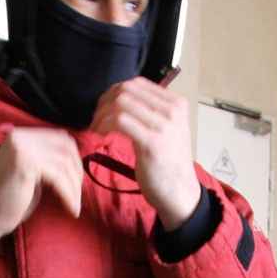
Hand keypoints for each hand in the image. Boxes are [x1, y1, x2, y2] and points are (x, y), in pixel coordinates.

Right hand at [0, 128, 82, 250]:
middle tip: (77, 194)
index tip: (76, 182)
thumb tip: (74, 163)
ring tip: (74, 206)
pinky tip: (71, 209)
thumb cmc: (6, 201)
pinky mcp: (26, 164)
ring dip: (74, 188)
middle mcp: (21, 137)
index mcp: (20, 136)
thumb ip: (46, 162)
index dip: (74, 160)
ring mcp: (22, 148)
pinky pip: (58, 178)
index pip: (61, 138)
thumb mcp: (29, 174)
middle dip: (77, 172)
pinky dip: (69, 195)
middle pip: (66, 147)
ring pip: (65, 163)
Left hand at [90, 78, 201, 229]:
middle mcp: (172, 110)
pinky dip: (104, 125)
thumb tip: (120, 99)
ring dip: (101, 115)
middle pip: (126, 90)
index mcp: (176, 104)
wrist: (180, 194)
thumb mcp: (166, 131)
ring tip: (97, 130)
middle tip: (96, 120)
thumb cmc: (168, 166)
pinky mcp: (152, 142)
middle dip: (104, 103)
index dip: (114, 93)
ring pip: (120, 102)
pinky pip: (120, 120)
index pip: (137, 83)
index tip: (104, 109)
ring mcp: (163, 125)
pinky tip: (101, 135)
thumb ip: (151, 113)